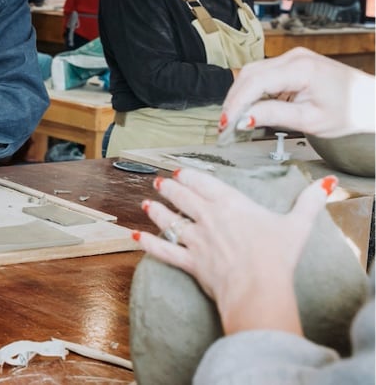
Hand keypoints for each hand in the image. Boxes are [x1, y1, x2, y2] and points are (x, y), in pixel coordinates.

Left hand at [135, 169, 334, 335]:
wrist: (259, 289)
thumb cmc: (277, 258)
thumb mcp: (297, 226)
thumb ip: (309, 203)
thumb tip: (325, 185)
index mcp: (231, 205)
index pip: (204, 184)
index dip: (190, 176)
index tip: (181, 171)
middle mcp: (208, 219)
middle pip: (182, 198)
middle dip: (169, 188)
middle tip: (160, 182)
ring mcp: (196, 240)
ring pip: (169, 221)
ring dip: (156, 211)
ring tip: (146, 203)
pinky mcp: (189, 262)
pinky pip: (163, 250)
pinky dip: (147, 243)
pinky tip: (134, 235)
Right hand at [218, 47, 375, 143]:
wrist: (370, 101)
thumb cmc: (349, 111)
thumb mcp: (311, 120)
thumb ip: (274, 116)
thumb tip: (243, 119)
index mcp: (301, 68)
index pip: (255, 83)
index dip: (236, 104)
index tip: (226, 125)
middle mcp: (294, 57)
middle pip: (249, 74)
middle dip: (234, 100)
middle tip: (225, 126)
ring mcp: (292, 57)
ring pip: (252, 73)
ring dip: (241, 95)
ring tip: (234, 120)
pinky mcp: (291, 63)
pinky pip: (263, 74)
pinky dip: (252, 91)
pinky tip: (250, 109)